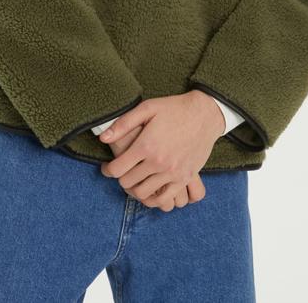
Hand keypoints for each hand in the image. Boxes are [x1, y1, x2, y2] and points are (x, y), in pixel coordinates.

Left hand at [99, 91, 224, 211]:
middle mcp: (158, 162)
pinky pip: (164, 200)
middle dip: (121, 178)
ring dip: (135, 188)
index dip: (108, 170)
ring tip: (135, 179)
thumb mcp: (147, 108)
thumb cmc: (173, 109)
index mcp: (146, 145)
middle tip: (122, 171)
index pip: (117, 169)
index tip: (107, 167)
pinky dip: (152, 199)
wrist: (204, 114)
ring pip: (143, 193)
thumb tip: (103, 137)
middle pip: (128, 183)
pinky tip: (150, 189)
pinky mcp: (185, 178)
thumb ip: (123, 124)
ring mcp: (173, 173)